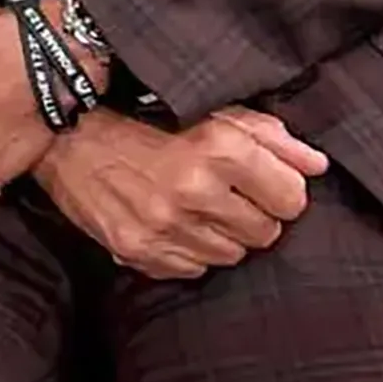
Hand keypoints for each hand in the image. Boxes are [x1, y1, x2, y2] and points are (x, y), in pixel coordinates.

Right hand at [37, 105, 327, 280]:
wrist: (67, 138)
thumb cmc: (145, 119)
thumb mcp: (211, 112)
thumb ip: (270, 136)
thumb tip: (314, 165)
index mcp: (217, 148)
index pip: (291, 198)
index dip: (282, 192)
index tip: (265, 185)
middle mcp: (193, 190)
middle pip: (265, 233)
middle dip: (254, 216)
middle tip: (229, 197)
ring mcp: (164, 226)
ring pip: (231, 256)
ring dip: (222, 236)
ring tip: (197, 210)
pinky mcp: (138, 249)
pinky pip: (193, 270)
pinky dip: (189, 251)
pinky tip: (173, 225)